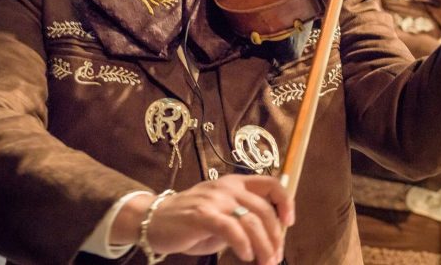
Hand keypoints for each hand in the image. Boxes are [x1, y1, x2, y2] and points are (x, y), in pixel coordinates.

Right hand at [113, 175, 293, 264]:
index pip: (271, 184)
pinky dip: (243, 244)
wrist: (152, 220)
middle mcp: (227, 187)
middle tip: (275, 257)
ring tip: (265, 262)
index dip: (285, 202)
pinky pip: (230, 228)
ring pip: (251, 221)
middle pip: (264, 210)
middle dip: (275, 237)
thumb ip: (244, 219)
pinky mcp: (201, 214)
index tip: (288, 223)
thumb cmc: (191, 221)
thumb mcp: (222, 216)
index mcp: (235, 183)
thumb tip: (271, 236)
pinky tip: (246, 256)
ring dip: (263, 246)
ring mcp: (214, 199)